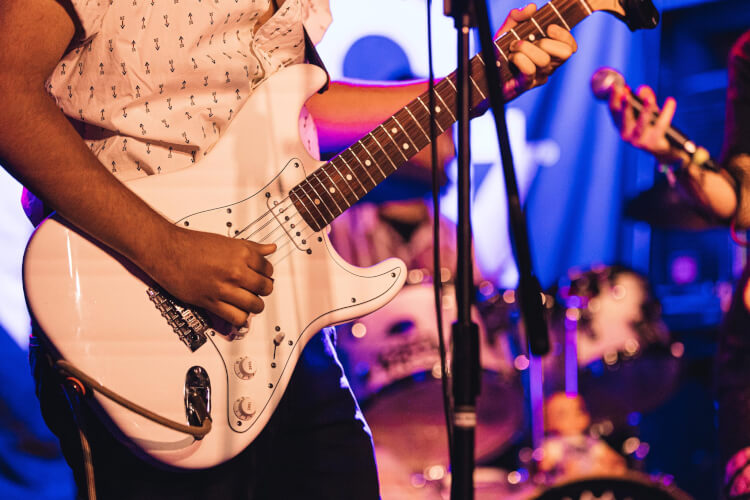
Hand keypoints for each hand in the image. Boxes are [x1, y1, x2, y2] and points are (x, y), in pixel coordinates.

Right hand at [144, 227, 275, 326]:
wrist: (167, 251)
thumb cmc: (192, 245)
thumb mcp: (227, 241)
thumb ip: (251, 247)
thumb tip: (270, 249)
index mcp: (241, 253)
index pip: (268, 269)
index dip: (267, 273)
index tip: (262, 275)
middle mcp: (235, 271)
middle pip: (265, 288)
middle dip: (263, 290)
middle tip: (256, 289)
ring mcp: (224, 288)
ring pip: (255, 305)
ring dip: (255, 305)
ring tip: (249, 302)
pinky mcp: (211, 302)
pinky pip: (237, 317)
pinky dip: (241, 318)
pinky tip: (238, 311)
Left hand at [499, 4, 577, 99]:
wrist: (485, 69)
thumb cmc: (500, 50)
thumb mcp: (508, 29)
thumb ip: (518, 16)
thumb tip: (532, 7)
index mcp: (550, 51)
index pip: (570, 46)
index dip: (564, 35)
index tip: (549, 28)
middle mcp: (549, 65)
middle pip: (565, 53)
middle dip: (546, 42)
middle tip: (528, 40)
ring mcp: (539, 77)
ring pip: (544, 60)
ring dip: (525, 48)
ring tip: (513, 47)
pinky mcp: (527, 85)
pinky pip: (529, 70)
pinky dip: (519, 59)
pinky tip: (511, 58)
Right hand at [608, 84, 683, 164]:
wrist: (664, 150)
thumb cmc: (652, 127)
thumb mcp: (647, 111)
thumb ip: (645, 98)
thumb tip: (643, 88)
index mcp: (621, 126)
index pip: (613, 111)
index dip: (613, 98)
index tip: (615, 84)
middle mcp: (626, 135)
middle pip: (624, 119)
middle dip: (625, 106)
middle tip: (626, 94)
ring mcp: (639, 141)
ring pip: (642, 124)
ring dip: (645, 110)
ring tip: (649, 98)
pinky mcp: (654, 144)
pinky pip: (661, 125)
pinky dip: (667, 112)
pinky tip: (671, 101)